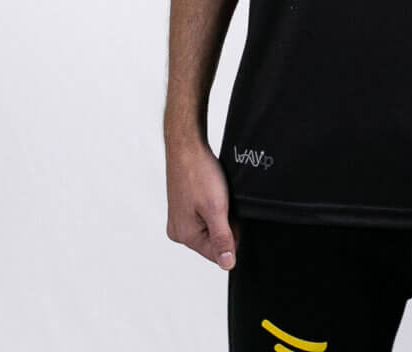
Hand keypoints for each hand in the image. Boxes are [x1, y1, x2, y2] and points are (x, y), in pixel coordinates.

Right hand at [165, 139, 240, 269]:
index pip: (216, 254)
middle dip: (225, 225)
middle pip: (213, 241)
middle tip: (225, 202)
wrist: (187, 146)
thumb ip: (222, 238)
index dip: (233, 238)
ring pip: (210, 228)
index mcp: (185, 235)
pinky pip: (204, 216)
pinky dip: (213, 207)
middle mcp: (178, 231)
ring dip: (220, 215)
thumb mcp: (216, 208)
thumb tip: (227, 264)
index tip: (233, 216)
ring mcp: (179, 219)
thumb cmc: (198, 173)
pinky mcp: (183, 207)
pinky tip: (213, 192)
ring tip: (217, 195)